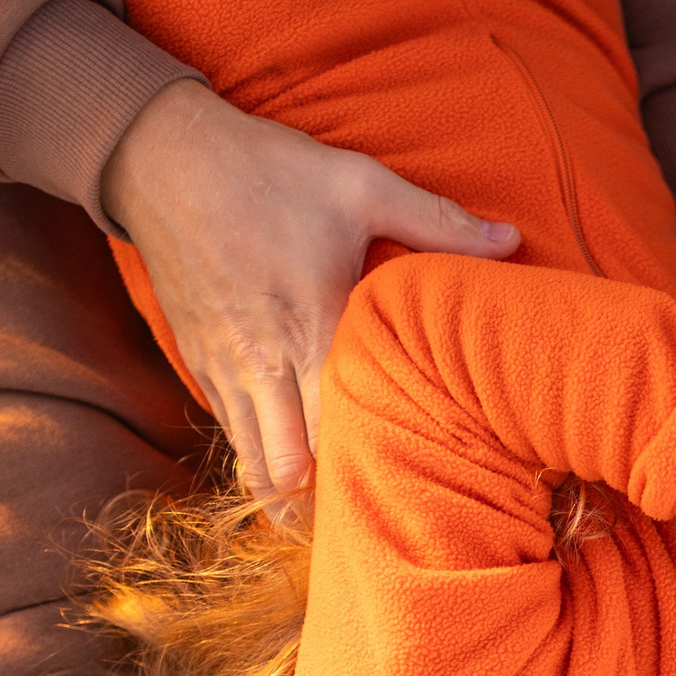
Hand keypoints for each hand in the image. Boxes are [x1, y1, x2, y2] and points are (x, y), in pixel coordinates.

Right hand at [103, 80, 521, 494]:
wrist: (163, 156)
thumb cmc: (268, 170)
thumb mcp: (359, 184)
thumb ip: (438, 222)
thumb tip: (513, 242)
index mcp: (312, 328)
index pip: (340, 431)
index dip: (370, 470)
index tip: (407, 492)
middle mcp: (263, 362)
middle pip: (289, 468)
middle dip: (323, 504)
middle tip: (368, 519)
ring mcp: (223, 367)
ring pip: (252, 462)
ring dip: (286, 490)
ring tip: (326, 515)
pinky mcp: (196, 361)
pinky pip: (229, 432)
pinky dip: (257, 455)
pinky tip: (288, 465)